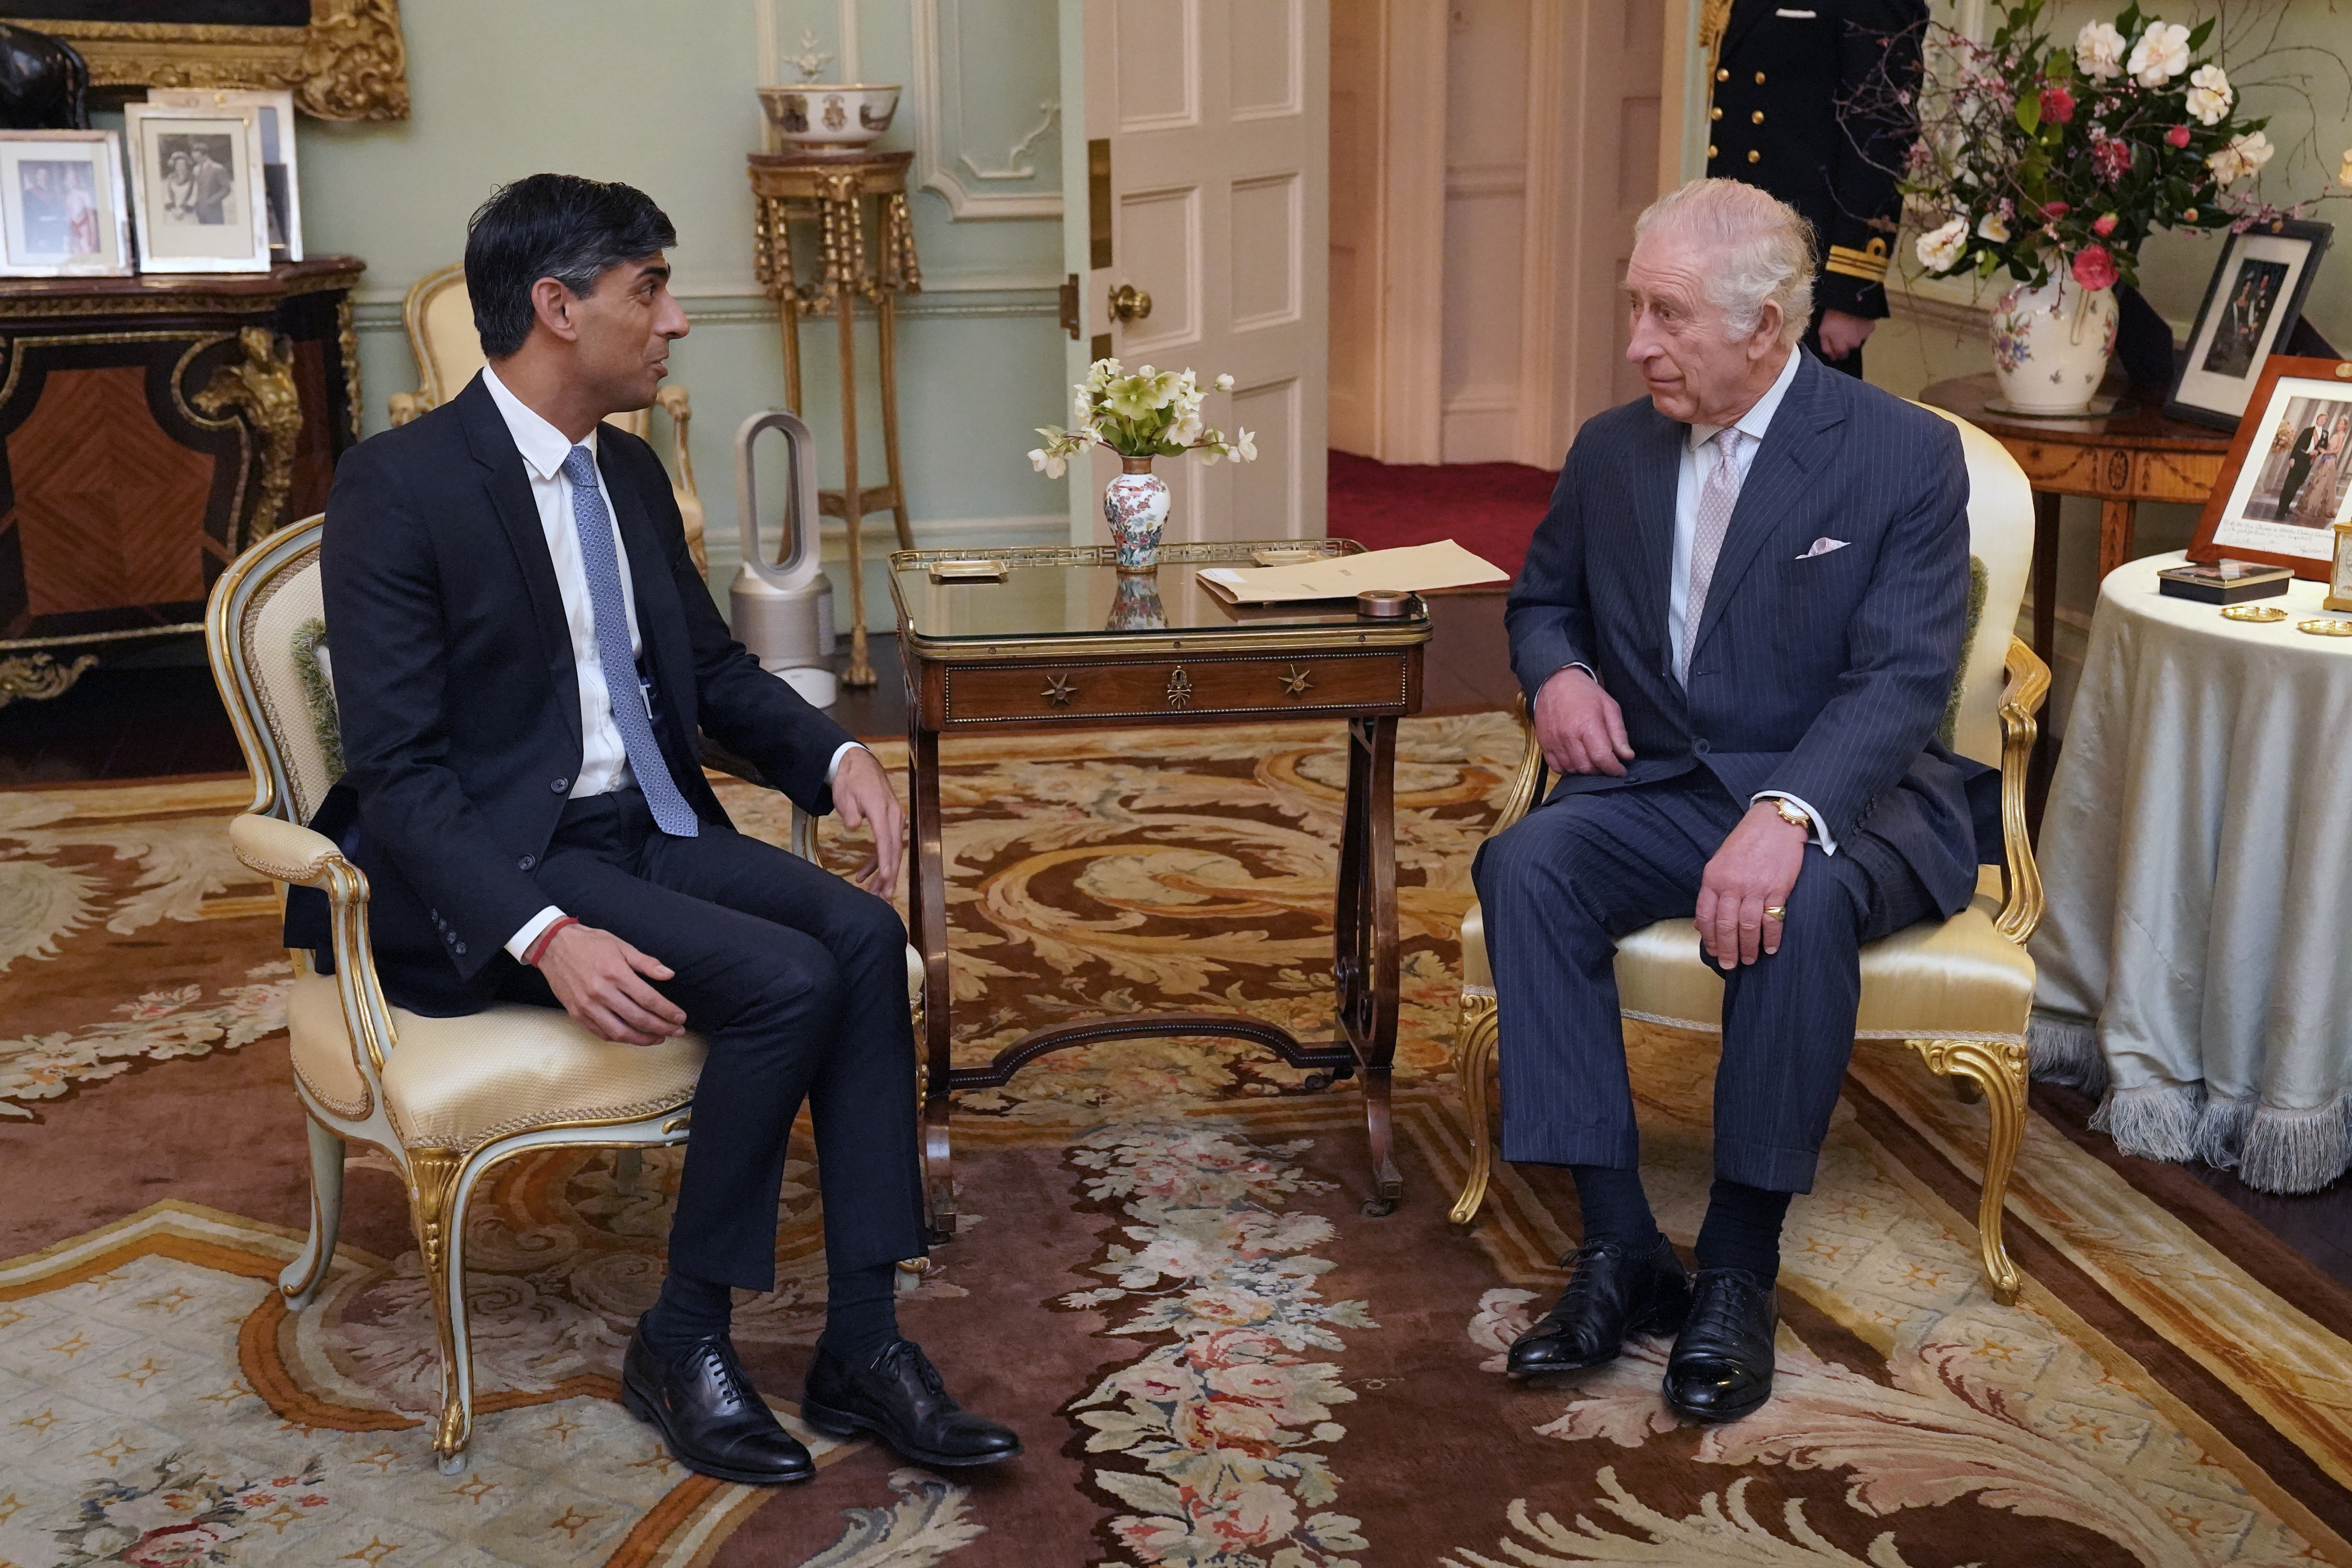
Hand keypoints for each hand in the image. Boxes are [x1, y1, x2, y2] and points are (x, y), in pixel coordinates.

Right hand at [538, 923, 687, 1044]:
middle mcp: (601, 992)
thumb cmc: (590, 944)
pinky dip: (619, 1039)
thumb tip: (669, 975)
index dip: (667, 1011)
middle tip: (677, 1032)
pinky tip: (633, 1037)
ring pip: (619, 1032)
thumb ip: (646, 963)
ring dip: (642, 1040)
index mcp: (615, 973)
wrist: (553, 946)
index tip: (680, 1018)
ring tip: (659, 1038)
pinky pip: (601, 1033)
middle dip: (662, 1028)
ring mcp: (587, 1005)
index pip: (648, 999)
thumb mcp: (621, 946)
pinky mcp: (576, 1014)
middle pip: (638, 1018)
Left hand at [832, 745, 906, 899]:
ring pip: (892, 851)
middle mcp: (893, 815)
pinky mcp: (891, 822)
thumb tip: (853, 827)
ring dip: (884, 873)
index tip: (886, 879)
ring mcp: (894, 819)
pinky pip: (887, 845)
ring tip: (875, 894)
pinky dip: (878, 861)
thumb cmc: (850, 780)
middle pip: (894, 850)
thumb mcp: (844, 794)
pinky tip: (865, 875)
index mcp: (882, 809)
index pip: (886, 839)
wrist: (860, 765)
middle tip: (884, 898)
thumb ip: (850, 812)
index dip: (886, 861)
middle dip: (889, 876)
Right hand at [1532, 666, 1633, 777]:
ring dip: (1585, 770)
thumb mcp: (1609, 707)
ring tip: (1592, 760)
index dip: (1614, 769)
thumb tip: (1627, 756)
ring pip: (1572, 770)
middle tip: (1606, 763)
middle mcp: (1569, 736)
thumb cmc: (1585, 693)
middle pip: (1587, 767)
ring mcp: (1554, 741)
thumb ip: (1619, 733)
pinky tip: (1576, 760)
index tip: (1620, 770)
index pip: (1602, 758)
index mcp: (1588, 725)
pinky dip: (1568, 769)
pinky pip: (1556, 767)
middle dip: (1600, 770)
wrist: (1555, 682)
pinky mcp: (1544, 744)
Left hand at [1695, 803, 1807, 969]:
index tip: (1713, 952)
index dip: (1709, 938)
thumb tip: (1702, 922)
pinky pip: (1772, 920)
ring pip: (1748, 927)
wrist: (1774, 822)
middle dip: (1727, 950)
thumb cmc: (1746, 842)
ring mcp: (1755, 888)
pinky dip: (1772, 937)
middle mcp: (1732, 885)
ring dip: (1748, 948)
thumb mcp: (1719, 862)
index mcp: (1713, 878)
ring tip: (1749, 960)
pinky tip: (1771, 948)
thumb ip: (1712, 891)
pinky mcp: (1778, 889)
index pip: (1705, 916)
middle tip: (1730, 965)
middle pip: (1726, 926)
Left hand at [1817, 309, 1876, 361]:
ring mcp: (1864, 337)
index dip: (1838, 350)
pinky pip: (1865, 331)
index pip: (1842, 356)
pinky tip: (1857, 321)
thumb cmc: (1832, 318)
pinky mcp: (1870, 328)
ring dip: (1854, 335)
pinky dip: (1861, 328)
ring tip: (1849, 324)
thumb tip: (1833, 358)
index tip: (1836, 341)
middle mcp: (1854, 346)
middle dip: (1846, 342)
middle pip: (1850, 347)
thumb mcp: (1823, 333)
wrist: (1849, 303)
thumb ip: (1827, 347)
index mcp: (1842, 348)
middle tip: (1842, 330)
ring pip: (1858, 339)